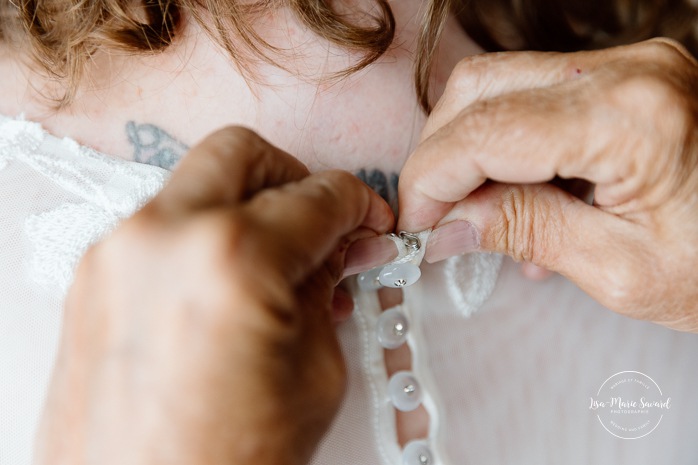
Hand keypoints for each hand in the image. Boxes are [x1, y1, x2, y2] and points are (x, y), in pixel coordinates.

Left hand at [34, 127, 393, 464]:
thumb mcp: (312, 376)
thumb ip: (325, 291)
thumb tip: (337, 248)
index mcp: (231, 260)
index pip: (317, 196)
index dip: (357, 206)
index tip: (367, 221)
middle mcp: (161, 240)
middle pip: (243, 153)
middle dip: (294, 179)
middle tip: (321, 222)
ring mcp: (116, 256)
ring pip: (197, 184)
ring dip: (247, 207)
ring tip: (280, 260)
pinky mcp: (92, 280)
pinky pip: (162, 226)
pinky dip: (205, 235)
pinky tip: (233, 281)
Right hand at [398, 38, 697, 331]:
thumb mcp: (621, 270)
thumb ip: (524, 232)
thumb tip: (448, 225)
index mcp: (629, 119)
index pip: (481, 131)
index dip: (429, 179)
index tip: (415, 225)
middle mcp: (628, 71)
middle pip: (479, 87)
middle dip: (439, 154)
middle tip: (435, 217)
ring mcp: (633, 65)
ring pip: (500, 81)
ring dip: (468, 144)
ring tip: (474, 210)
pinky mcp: (632, 76)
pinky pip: (537, 94)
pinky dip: (506, 141)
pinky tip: (516, 193)